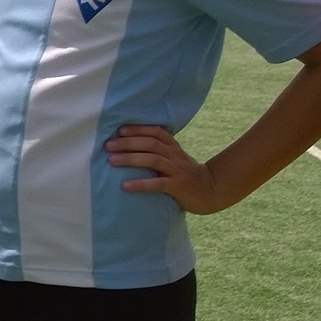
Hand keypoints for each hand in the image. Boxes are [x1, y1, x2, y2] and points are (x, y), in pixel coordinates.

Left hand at [106, 123, 228, 211]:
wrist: (211, 191)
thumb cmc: (185, 174)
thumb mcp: (174, 159)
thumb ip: (157, 152)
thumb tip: (126, 146)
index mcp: (173, 147)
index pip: (156, 132)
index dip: (138, 129)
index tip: (120, 130)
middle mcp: (175, 155)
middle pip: (151, 144)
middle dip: (128, 143)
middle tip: (108, 145)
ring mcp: (177, 170)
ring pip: (153, 160)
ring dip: (130, 159)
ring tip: (111, 161)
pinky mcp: (178, 186)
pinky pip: (158, 183)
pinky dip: (140, 184)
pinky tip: (125, 185)